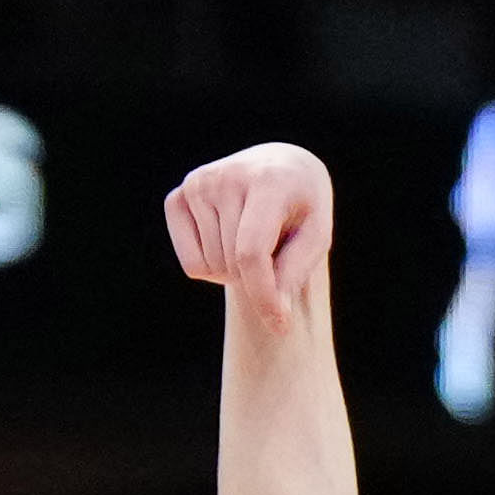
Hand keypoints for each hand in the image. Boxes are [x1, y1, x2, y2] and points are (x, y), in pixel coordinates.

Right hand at [164, 143, 333, 324]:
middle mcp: (226, 176)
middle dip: (254, 277)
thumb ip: (296, 271)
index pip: (251, 252)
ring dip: (234, 271)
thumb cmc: (302, 208)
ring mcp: (198, 184)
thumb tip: (274, 313)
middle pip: (231, 264)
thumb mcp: (316, 235)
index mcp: (267, 180)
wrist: (281, 169)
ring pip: (210, 267)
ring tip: (252, 241)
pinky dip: (211, 268)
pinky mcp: (178, 197)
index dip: (263, 294)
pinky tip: (227, 240)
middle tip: (273, 253)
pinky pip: (191, 266)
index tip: (280, 325)